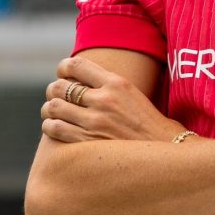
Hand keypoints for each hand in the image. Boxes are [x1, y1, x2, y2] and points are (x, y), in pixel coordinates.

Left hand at [41, 56, 185, 142]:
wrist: (164, 150)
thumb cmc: (148, 123)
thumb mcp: (133, 94)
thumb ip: (109, 85)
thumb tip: (84, 79)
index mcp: (117, 83)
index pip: (77, 65)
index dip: (63, 68)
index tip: (62, 73)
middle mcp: (104, 99)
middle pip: (61, 86)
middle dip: (53, 89)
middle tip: (55, 95)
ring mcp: (95, 121)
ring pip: (54, 107)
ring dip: (49, 108)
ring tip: (53, 111)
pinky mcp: (87, 141)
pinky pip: (55, 128)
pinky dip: (49, 126)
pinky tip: (54, 127)